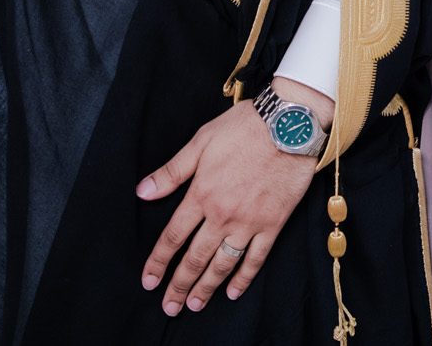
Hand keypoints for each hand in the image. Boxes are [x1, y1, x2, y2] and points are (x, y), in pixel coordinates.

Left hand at [138, 78, 333, 316]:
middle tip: (170, 306)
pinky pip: (256, 259)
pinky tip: (234, 292)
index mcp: (201, 194)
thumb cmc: (244, 128)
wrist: (288, 125)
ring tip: (195, 305)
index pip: (173, 236)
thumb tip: (142, 192)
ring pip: (222, 264)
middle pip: (195, 258)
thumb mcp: (201, 142)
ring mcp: (249, 223)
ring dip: (206, 288)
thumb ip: (172, 171)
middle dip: (179, 285)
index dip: (159, 261)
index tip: (149, 280)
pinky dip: (244, 278)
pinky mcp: (272, 224)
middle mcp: (222, 215)